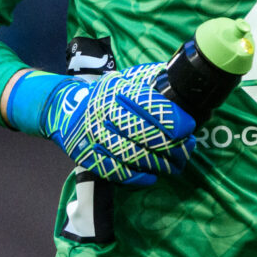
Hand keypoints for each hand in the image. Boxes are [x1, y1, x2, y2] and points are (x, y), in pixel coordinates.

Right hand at [40, 64, 196, 186]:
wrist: (68, 110)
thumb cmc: (109, 96)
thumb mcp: (128, 79)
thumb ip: (155, 81)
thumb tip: (187, 85)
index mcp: (118, 89)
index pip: (148, 104)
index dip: (172, 118)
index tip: (188, 128)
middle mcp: (104, 110)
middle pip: (144, 133)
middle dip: (172, 146)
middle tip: (186, 150)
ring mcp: (95, 135)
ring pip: (133, 155)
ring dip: (160, 164)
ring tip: (174, 165)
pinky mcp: (89, 156)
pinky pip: (118, 171)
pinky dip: (139, 176)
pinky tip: (152, 175)